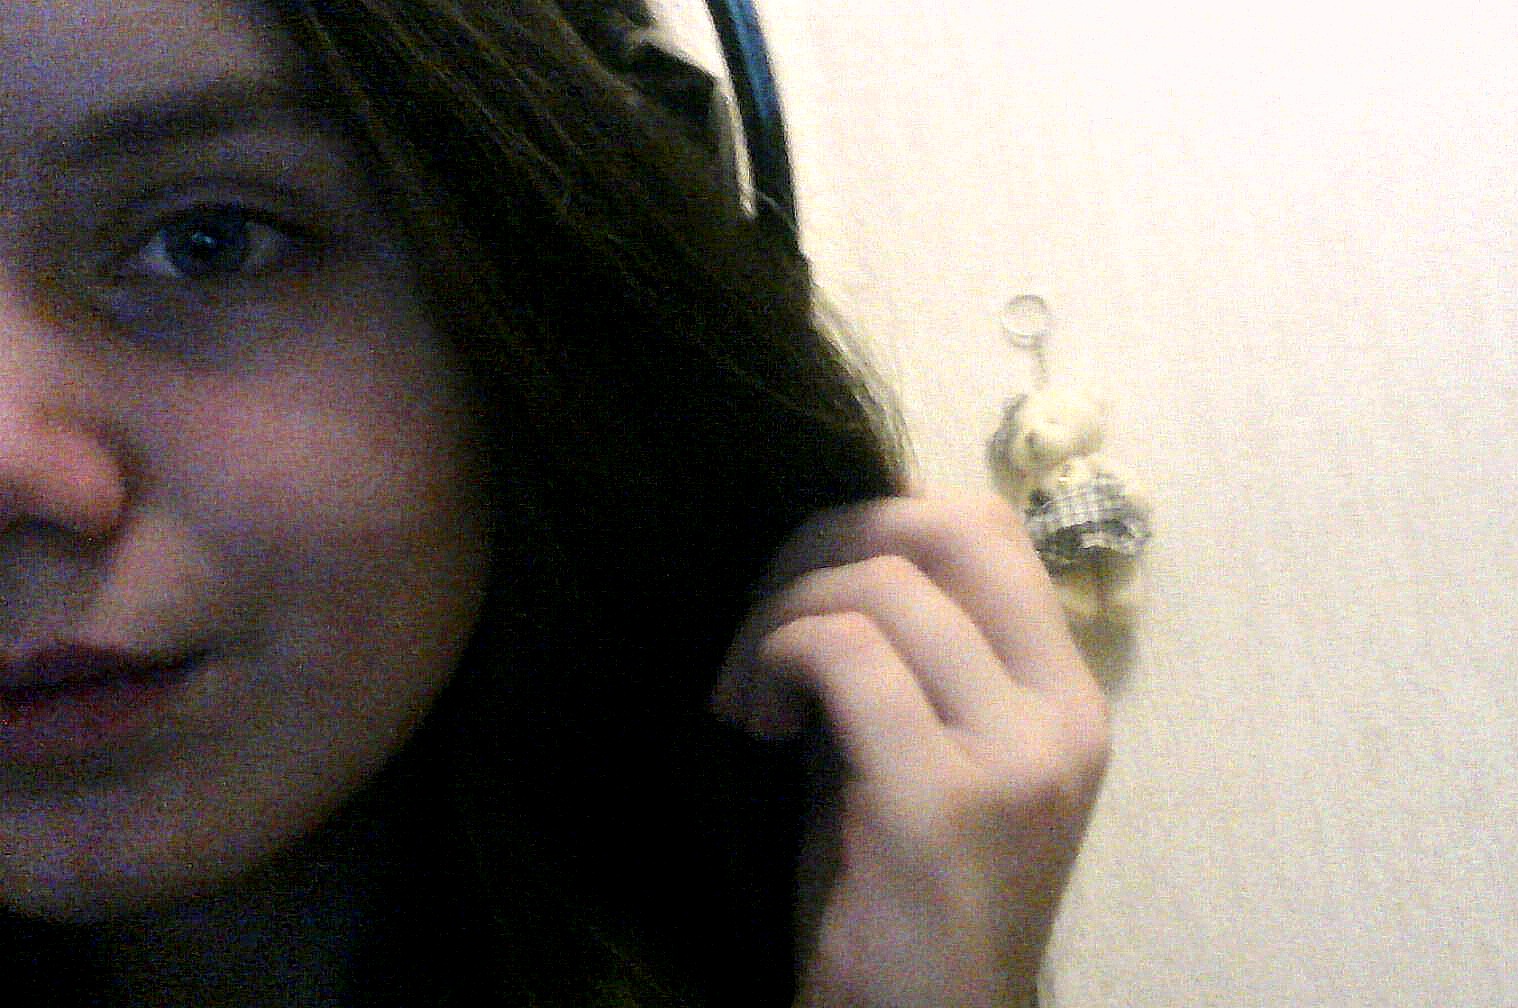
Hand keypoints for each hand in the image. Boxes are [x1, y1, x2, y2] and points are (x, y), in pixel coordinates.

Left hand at [711, 495, 1109, 1007]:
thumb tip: (832, 554)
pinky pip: (845, 654)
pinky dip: (776, 656)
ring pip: (882, 586)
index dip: (882, 521)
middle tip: (761, 612)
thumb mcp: (915, 750)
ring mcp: (1015, 757)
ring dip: (780, 616)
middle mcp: (1061, 714)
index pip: (990, 530)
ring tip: (747, 698)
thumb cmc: (899, 900)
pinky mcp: (944, 801)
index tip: (809, 580)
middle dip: (826, 541)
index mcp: (1066, 696)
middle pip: (948, 529)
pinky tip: (751, 720)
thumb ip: (901, 658)